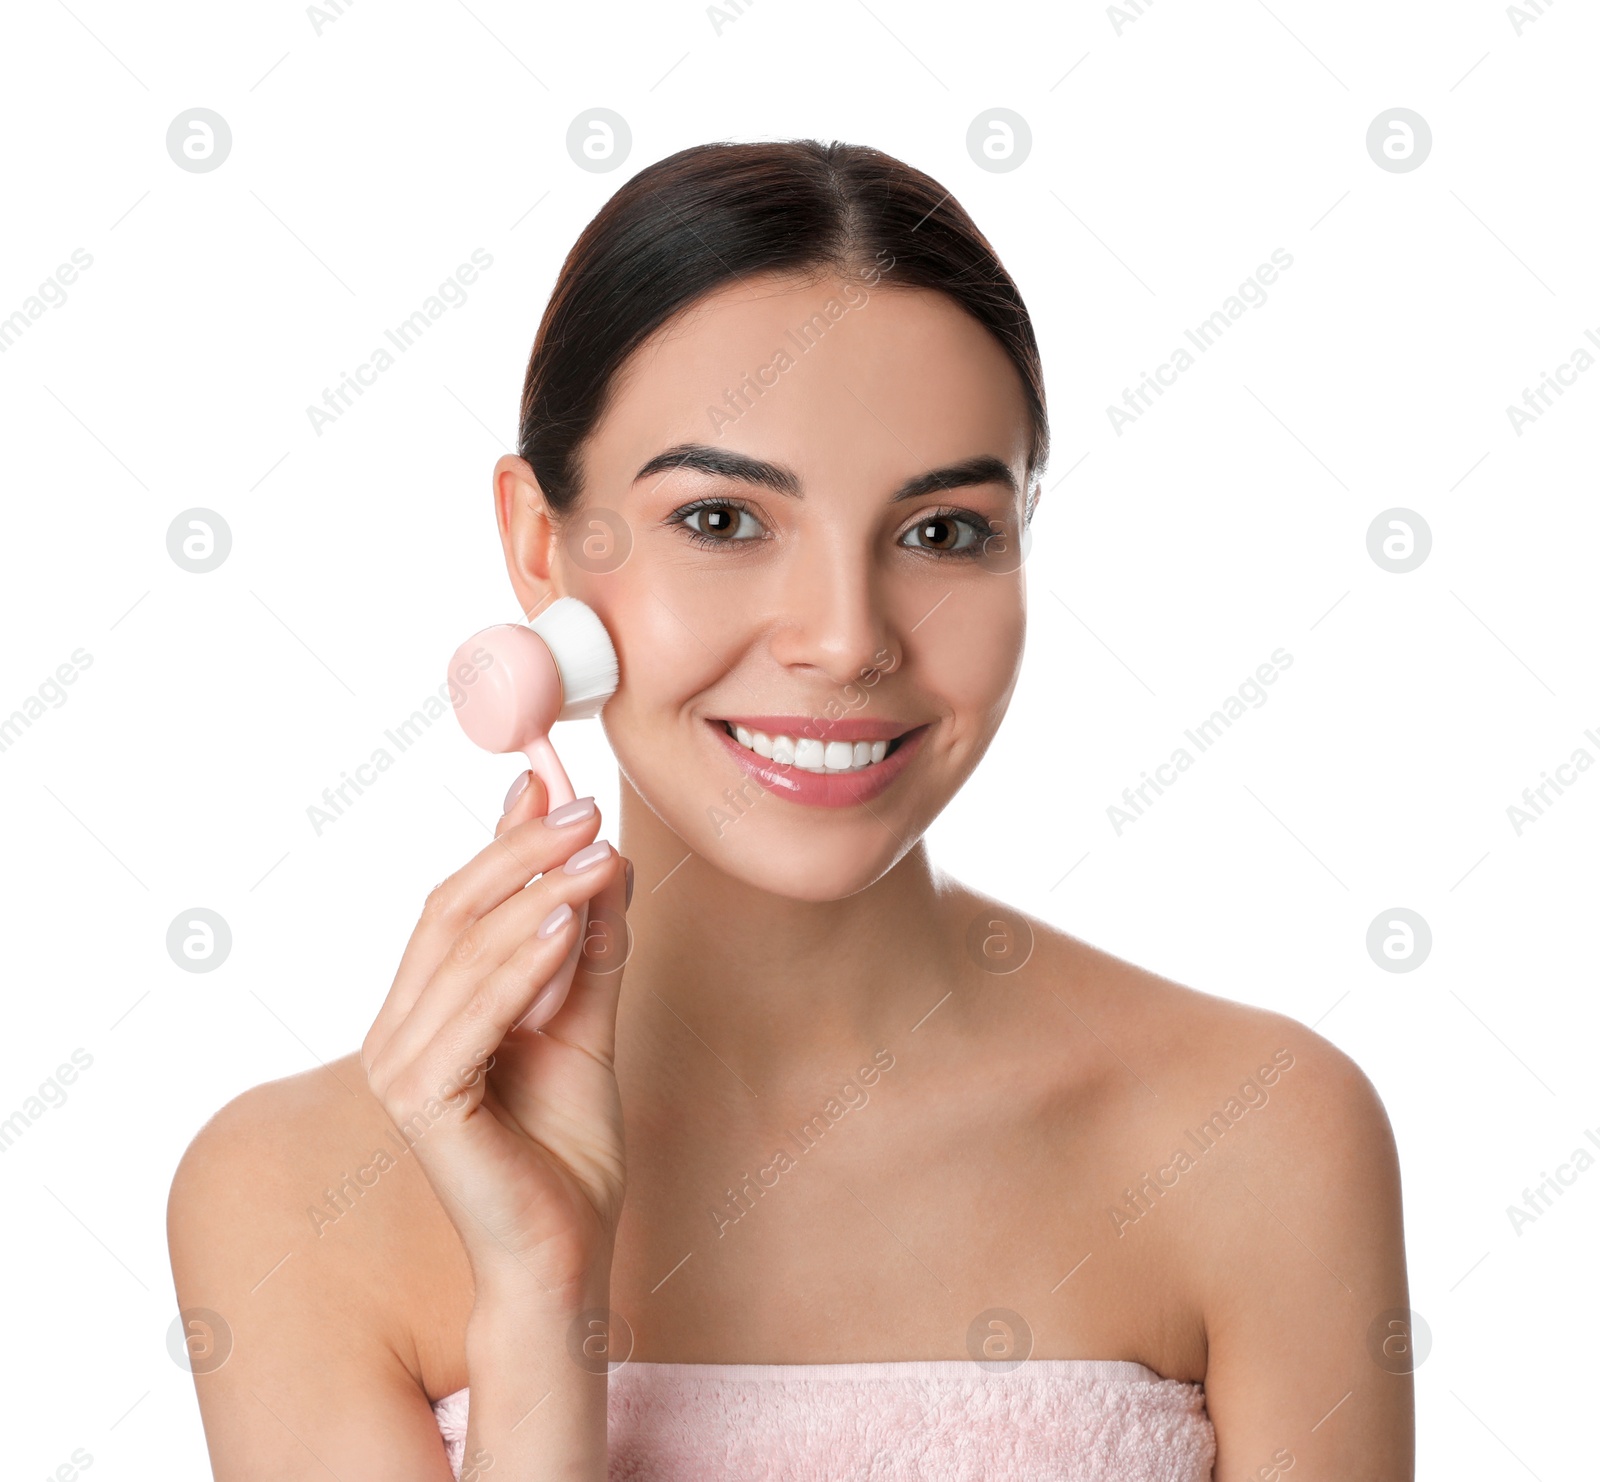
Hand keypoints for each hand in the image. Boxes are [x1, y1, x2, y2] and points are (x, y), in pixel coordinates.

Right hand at [361, 773, 630, 1306]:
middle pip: (449, 912)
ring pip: (463, 951)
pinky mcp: (423, 1104)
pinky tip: (569, 922)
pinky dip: (523, 963)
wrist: (566, 1252)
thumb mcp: (586, 1022)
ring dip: (536, 894)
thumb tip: (608, 857)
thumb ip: (591, 947)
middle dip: (520, 853)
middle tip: (586, 812)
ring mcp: (400, 1069)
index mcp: (425, 1011)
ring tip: (597, 855)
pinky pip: (474, 1015)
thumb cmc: (567, 1147)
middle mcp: (399, 1033)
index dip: (501, 840)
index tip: (551, 783)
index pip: (455, 904)